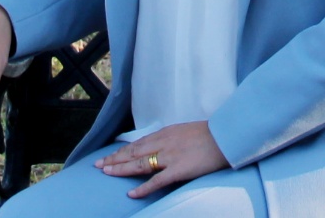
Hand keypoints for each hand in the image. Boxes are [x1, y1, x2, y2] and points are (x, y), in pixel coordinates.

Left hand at [95, 121, 229, 197]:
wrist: (226, 136)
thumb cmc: (210, 134)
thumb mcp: (186, 131)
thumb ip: (172, 139)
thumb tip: (161, 147)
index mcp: (166, 133)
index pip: (139, 143)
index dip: (122, 150)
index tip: (110, 155)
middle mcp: (164, 143)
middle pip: (134, 152)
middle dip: (115, 158)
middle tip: (98, 164)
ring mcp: (170, 156)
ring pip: (140, 164)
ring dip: (121, 169)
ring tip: (106, 172)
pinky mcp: (178, 169)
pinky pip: (157, 180)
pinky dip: (143, 188)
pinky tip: (131, 193)